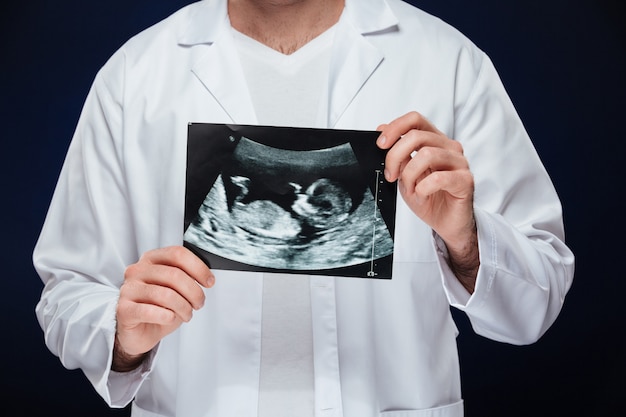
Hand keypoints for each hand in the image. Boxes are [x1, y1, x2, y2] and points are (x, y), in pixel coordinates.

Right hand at [113, 246, 214, 370]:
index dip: (198, 268)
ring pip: (165, 294)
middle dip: (194, 292)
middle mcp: (137, 270)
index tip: (209, 282)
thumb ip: (187, 278)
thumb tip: (207, 278)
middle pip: (174, 274)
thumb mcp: (177, 290)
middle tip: (199, 303)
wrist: (140, 332)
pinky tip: (170, 318)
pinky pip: (150, 311)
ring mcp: (128, 289)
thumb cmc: (160, 308)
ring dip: (183, 307)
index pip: (177, 254)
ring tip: (187, 314)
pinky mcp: (123, 309)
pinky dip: (167, 317)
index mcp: (151, 259)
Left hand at [377, 112, 477, 289]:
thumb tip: (382, 129)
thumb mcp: (405, 174)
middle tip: (390, 175)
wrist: (446, 222)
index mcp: (434, 141)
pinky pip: (439, 177)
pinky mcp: (466, 180)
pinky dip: (423, 188)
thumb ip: (397, 153)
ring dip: (410, 175)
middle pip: (417, 136)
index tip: (380, 144)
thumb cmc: (428, 197)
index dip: (395, 127)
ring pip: (427, 155)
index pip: (415, 119)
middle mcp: (449, 147)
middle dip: (395, 156)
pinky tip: (422, 194)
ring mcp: (460, 162)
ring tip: (410, 189)